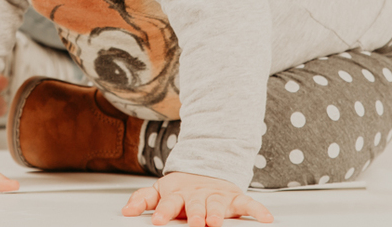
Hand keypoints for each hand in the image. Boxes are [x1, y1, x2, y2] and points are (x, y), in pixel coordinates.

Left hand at [122, 172, 272, 226]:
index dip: (164, 211)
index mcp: (177, 193)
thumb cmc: (181, 188)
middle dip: (195, 214)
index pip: (169, 202)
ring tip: (216, 222)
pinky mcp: (234, 197)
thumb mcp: (160, 190)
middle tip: (194, 223)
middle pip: (195, 205)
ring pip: (217, 204)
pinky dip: (257, 209)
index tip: (159, 220)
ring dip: (217, 213)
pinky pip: (247, 203)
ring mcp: (216, 195)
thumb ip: (143, 199)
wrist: (205, 170)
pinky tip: (265, 218)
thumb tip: (126, 211)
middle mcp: (197, 194)